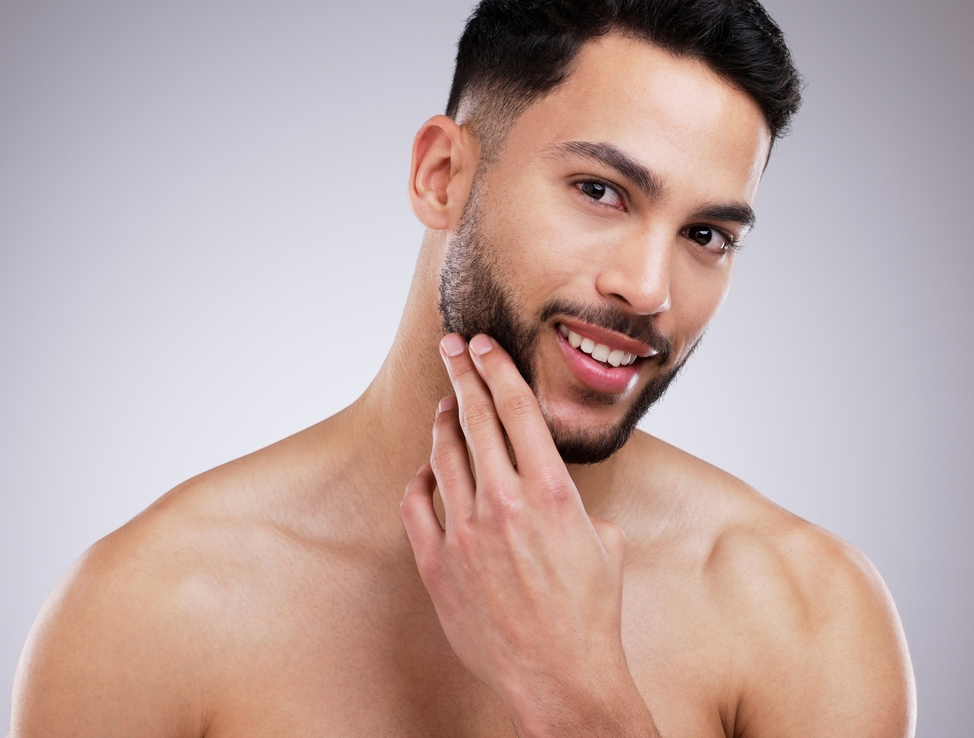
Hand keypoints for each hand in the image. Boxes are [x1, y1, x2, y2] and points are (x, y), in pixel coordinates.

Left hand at [400, 333, 657, 737]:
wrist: (560, 676)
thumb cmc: (590, 612)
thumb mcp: (604, 542)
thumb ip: (572, 501)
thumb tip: (548, 486)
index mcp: (551, 492)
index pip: (517, 409)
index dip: (497, 367)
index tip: (483, 345)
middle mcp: (505, 503)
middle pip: (476, 419)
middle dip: (462, 373)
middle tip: (452, 345)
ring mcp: (465, 533)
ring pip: (443, 456)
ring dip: (443, 422)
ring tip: (445, 404)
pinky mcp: (438, 563)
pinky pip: (417, 504)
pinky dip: (421, 480)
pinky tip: (427, 470)